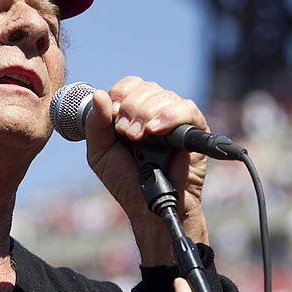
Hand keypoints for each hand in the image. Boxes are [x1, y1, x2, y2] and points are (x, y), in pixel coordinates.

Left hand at [84, 76, 209, 264]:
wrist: (148, 206)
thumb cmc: (126, 181)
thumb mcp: (100, 153)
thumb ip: (95, 124)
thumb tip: (99, 94)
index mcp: (134, 112)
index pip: (131, 85)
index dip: (121, 93)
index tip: (114, 116)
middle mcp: (156, 112)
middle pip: (147, 87)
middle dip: (132, 107)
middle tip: (126, 133)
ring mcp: (176, 120)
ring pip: (165, 96)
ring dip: (147, 113)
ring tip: (139, 138)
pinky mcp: (195, 131)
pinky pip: (188, 110)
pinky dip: (170, 117)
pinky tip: (155, 131)